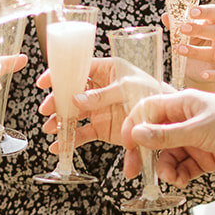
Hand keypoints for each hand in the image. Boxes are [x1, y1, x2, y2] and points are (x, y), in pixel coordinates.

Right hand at [38, 58, 166, 151]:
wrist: (170, 119)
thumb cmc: (153, 93)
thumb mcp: (128, 88)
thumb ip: (103, 95)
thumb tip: (76, 99)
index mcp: (108, 70)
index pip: (79, 68)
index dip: (60, 74)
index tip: (45, 81)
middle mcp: (100, 89)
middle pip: (71, 93)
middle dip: (57, 101)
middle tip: (47, 109)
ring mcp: (100, 109)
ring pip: (74, 114)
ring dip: (60, 121)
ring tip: (51, 128)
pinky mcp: (103, 128)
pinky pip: (83, 134)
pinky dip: (70, 141)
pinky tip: (59, 146)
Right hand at [120, 91, 214, 184]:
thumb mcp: (198, 129)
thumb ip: (167, 134)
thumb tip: (136, 134)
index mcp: (182, 103)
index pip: (148, 111)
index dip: (134, 126)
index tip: (127, 145)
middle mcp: (185, 120)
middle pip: (154, 136)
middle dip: (144, 154)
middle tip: (133, 171)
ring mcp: (193, 139)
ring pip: (167, 155)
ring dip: (164, 168)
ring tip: (171, 177)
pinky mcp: (203, 158)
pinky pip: (181, 167)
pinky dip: (178, 175)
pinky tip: (181, 180)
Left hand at [162, 3, 214, 89]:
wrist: (201, 67)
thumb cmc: (198, 43)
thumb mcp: (188, 32)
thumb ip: (178, 25)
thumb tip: (165, 16)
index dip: (206, 11)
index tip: (191, 12)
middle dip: (200, 30)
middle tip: (183, 29)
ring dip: (196, 51)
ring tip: (179, 49)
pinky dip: (212, 74)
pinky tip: (202, 74)